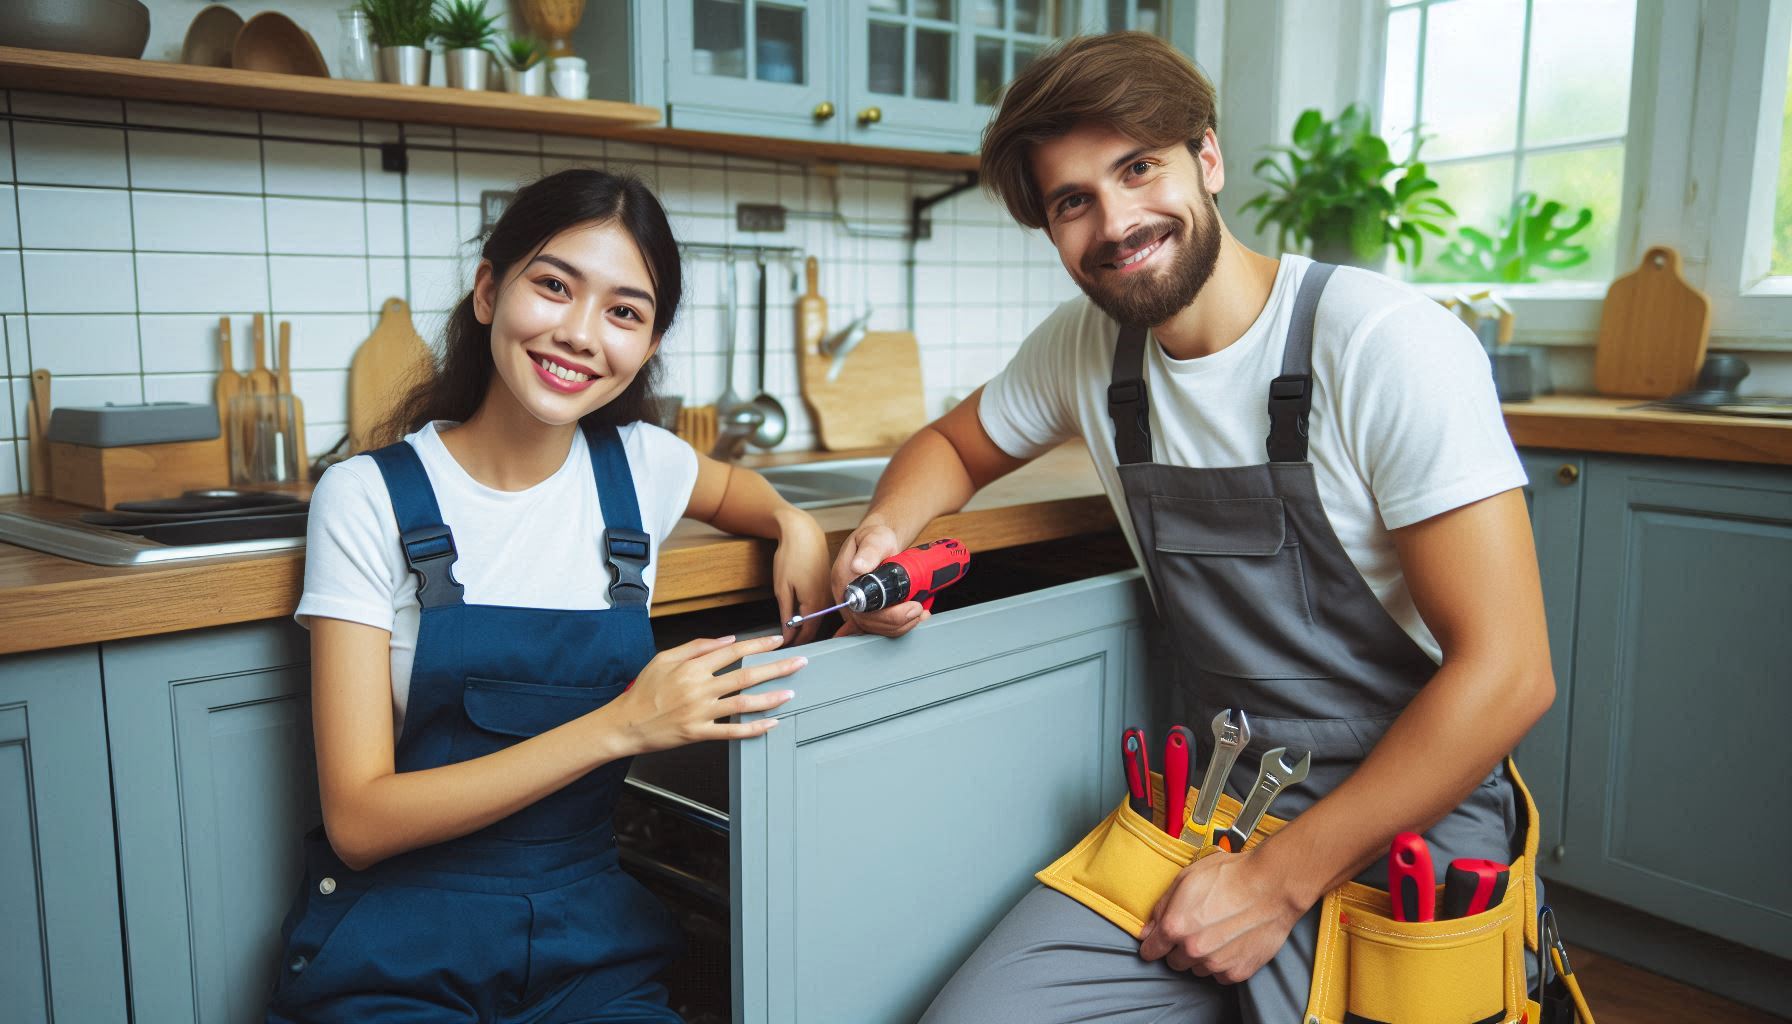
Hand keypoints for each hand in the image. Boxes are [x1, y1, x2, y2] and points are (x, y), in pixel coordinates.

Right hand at [611, 635, 802, 754]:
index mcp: (692, 667)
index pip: (733, 651)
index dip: (758, 645)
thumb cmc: (643, 691)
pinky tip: (771, 724)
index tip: (777, 641)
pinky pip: (731, 732)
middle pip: (745, 675)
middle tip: (798, 663)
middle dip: (776, 667)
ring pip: (743, 704)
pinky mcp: (699, 733)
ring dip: (770, 698)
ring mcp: (701, 712)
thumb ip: (696, 647)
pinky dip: (753, 729)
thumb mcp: (664, 658)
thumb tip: (726, 639)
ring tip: (790, 693)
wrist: (626, 724)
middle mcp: (699, 688)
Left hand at [773, 510, 834, 645]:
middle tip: (784, 643)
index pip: (806, 634)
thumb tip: (787, 634)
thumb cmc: (791, 556)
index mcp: (815, 604)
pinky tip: (800, 614)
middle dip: (800, 637)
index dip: (793, 643)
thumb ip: (787, 614)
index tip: (781, 648)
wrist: (804, 532)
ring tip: (790, 631)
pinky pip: (821, 606)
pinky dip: (811, 614)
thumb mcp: (783, 588)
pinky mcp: (828, 585)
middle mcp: (827, 601)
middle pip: (814, 628)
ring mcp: (830, 592)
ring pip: (818, 618)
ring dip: (805, 626)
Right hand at [830, 517, 926, 637]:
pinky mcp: (866, 611)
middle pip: (867, 622)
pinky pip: (878, 626)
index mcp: (843, 578)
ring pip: (874, 628)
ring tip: (920, 614)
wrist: (878, 543)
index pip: (861, 607)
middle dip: (897, 622)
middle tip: (919, 611)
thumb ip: (869, 550)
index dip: (887, 614)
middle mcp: (846, 595)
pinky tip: (913, 619)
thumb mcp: (875, 538)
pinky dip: (897, 626)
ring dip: (899, 626)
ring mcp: (855, 605)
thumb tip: (859, 566)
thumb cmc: (875, 539)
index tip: (910, 607)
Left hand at [1137, 847, 1306, 982]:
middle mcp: (1193, 949)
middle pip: (1175, 962)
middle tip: (1197, 929)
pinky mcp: (1238, 972)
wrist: (1272, 886)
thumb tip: (1148, 930)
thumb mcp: (1187, 878)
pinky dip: (1224, 963)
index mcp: (1176, 926)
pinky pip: (1221, 975)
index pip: (1151, 951)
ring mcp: (1216, 963)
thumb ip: (1162, 907)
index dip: (1153, 945)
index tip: (1157, 944)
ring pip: (1198, 969)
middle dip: (1181, 948)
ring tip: (1219, 932)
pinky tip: (1232, 942)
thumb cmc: (1232, 876)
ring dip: (1203, 956)